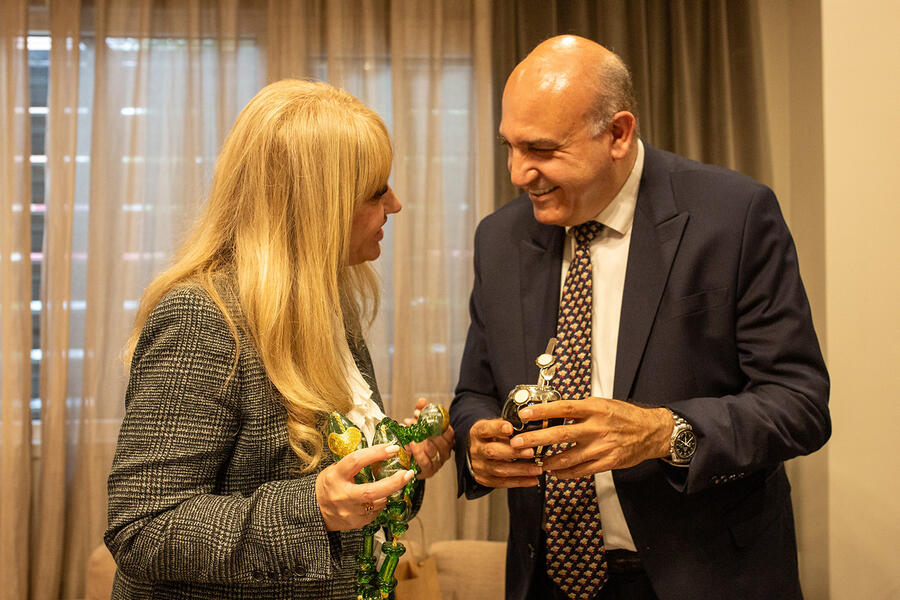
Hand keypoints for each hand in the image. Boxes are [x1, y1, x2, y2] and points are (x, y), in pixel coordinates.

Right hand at [315, 443, 414, 530]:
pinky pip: (376, 512)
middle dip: (394, 482)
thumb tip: (383, 451)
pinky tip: (376, 498)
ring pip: (378, 502)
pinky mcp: (356, 523)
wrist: (314, 511)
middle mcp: (342, 495)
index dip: (376, 453)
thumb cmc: (329, 485)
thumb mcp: (336, 469)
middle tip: (408, 474)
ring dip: (387, 492)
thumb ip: (356, 463)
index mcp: (336, 476)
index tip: (393, 448)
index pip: (356, 461)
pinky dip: (380, 502)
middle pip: (372, 491)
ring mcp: (349, 512)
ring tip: (389, 484)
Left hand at [403, 397, 455, 479]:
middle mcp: (445, 452)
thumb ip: (422, 412)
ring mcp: (438, 462)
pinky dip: (417, 453)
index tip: (424, 414)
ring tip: (409, 430)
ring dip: (419, 439)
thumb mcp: (419, 424)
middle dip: (427, 428)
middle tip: (414, 419)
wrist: (408, 461)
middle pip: (441, 441)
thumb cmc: (417, 441)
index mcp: (446, 440)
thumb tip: (422, 401)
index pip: (449, 432)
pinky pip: (425, 462)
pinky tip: (410, 444)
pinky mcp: (428, 471)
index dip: (438, 422)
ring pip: (433, 451)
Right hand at [467, 418, 542, 487]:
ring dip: (521, 470)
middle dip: (513, 452)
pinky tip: (533, 479)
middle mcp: (476, 450)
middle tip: (530, 452)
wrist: (476, 453)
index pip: (485, 429)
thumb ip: (507, 426)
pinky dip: (520, 482)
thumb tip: (527, 428)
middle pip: (492, 451)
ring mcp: (479, 466)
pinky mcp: (485, 479)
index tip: (510, 428)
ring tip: (537, 468)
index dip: (497, 428)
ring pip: (499, 470)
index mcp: (477, 432)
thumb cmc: (490, 437)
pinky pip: (503, 483)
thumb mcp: (494, 426)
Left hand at [511, 398, 671, 478]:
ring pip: (567, 457)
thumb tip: (550, 413)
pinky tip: (554, 471)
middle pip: (559, 434)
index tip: (524, 415)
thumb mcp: (601, 404)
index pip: (562, 408)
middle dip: (535, 440)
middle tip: (517, 444)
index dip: (541, 412)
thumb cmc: (622, 416)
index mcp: (594, 408)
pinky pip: (581, 470)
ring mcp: (602, 446)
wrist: (651, 431)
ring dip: (547, 461)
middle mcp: (596, 427)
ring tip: (534, 462)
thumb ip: (578, 410)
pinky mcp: (608, 462)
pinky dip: (565, 472)